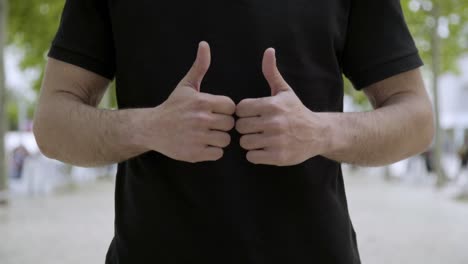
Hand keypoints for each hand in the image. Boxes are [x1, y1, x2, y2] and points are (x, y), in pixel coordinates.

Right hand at [140, 41, 235, 162]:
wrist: (151, 128)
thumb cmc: (173, 107)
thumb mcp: (186, 86)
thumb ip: (199, 67)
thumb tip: (205, 44)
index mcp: (202, 101)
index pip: (231, 107)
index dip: (226, 110)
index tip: (217, 111)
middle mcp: (201, 119)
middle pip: (230, 124)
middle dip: (223, 125)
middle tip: (213, 124)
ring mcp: (198, 137)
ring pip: (226, 140)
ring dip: (219, 139)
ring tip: (208, 135)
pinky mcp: (195, 153)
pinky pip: (218, 154)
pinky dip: (213, 151)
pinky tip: (203, 145)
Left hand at [236, 48, 329, 165]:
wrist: (318, 134)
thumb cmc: (296, 111)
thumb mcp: (284, 91)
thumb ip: (272, 72)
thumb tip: (268, 50)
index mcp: (272, 105)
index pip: (240, 109)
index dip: (244, 112)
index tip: (252, 115)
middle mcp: (274, 122)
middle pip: (240, 126)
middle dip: (245, 128)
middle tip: (255, 128)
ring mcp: (276, 140)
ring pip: (244, 142)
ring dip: (249, 142)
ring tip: (259, 138)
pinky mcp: (278, 157)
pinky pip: (252, 157)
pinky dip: (255, 154)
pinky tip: (264, 149)